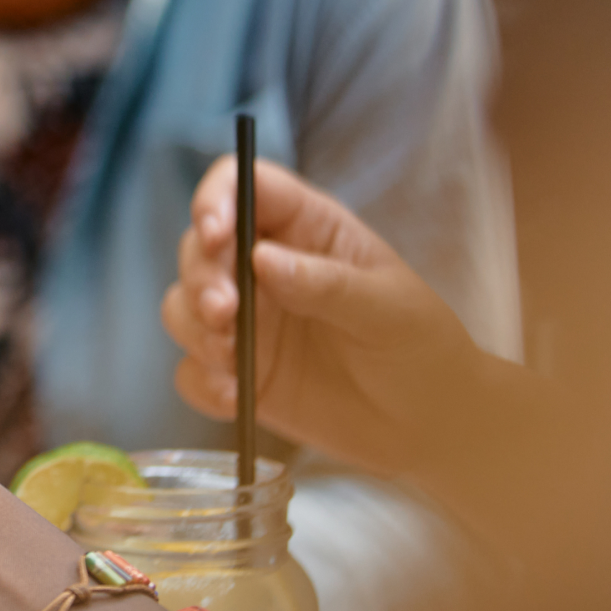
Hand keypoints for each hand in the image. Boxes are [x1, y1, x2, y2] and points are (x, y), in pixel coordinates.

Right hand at [161, 157, 487, 476]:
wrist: (428, 423)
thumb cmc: (421, 348)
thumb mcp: (389, 308)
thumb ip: (327, 283)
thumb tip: (260, 259)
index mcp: (306, 230)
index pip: (244, 187)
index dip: (216, 199)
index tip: (215, 235)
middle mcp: (264, 268)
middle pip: (198, 249)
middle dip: (201, 278)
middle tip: (224, 314)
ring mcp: (247, 323)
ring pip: (182, 307)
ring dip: (194, 330)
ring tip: (232, 360)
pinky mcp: (237, 373)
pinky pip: (191, 372)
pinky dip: (202, 383)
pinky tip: (236, 399)